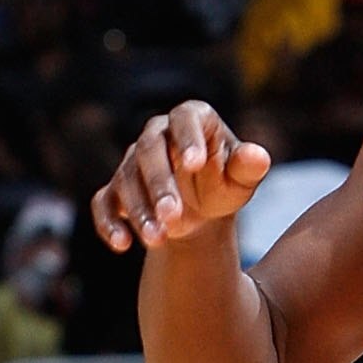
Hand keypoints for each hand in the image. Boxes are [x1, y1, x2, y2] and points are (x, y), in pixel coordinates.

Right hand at [91, 99, 271, 254]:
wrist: (201, 210)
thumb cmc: (223, 185)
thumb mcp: (241, 180)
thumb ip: (249, 168)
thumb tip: (258, 157)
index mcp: (191, 120)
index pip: (185, 118)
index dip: (188, 137)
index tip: (195, 163)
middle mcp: (156, 134)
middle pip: (150, 151)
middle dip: (160, 184)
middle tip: (173, 215)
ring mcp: (131, 162)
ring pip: (127, 180)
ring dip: (140, 211)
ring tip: (157, 240)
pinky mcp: (115, 190)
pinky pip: (104, 202)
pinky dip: (109, 223)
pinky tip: (122, 244)